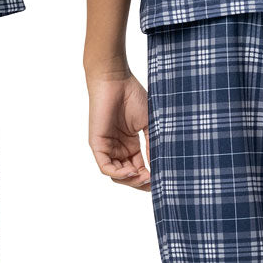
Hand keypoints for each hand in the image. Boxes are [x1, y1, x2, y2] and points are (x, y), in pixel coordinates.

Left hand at [88, 72, 150, 189]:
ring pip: (117, 176)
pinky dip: (119, 174)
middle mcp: (119, 149)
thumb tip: (161, 165)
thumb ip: (153, 144)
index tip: (164, 179)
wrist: (116, 80)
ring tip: (145, 176)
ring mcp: (108, 148)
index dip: (150, 177)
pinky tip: (132, 171)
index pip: (139, 169)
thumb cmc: (133, 97)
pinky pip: (106, 167)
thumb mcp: (149, 124)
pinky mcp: (97, 145)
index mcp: (131, 145)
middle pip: (129, 176)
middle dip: (141, 182)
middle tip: (154, 181)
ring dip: (132, 180)